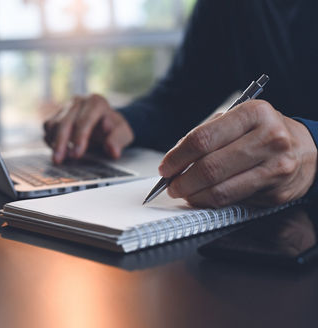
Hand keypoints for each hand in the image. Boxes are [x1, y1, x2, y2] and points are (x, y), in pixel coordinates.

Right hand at [43, 94, 133, 163]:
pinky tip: (57, 151)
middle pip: (65, 122)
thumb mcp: (123, 134)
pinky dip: (49, 139)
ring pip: (53, 124)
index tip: (76, 154)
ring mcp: (66, 107)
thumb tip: (112, 150)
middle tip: (59, 160)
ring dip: (54, 142)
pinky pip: (48, 127)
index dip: (79, 138)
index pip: (85, 120)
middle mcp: (79, 101)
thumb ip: (118, 140)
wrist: (107, 124)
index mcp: (97, 102)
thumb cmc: (115, 129)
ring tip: (58, 159)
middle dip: (61, 142)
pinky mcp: (57, 115)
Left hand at [159, 100, 316, 207]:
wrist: (306, 149)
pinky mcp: (277, 192)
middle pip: (210, 167)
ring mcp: (275, 167)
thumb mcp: (238, 121)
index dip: (178, 156)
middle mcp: (268, 138)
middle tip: (171, 185)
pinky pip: (234, 201)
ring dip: (193, 195)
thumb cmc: (264, 132)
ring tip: (183, 192)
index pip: (203, 139)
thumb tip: (177, 158)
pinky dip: (211, 201)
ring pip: (220, 189)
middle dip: (182, 180)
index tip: (166, 167)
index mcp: (254, 113)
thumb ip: (207, 135)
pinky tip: (202, 197)